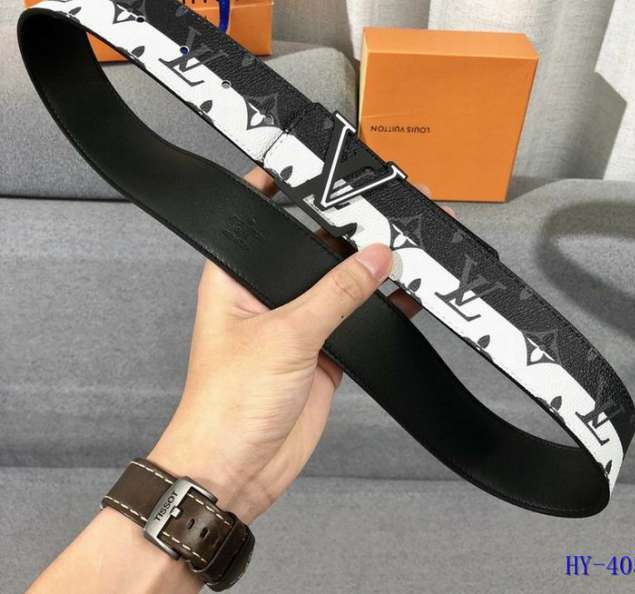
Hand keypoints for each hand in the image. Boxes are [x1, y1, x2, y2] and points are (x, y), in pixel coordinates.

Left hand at [149, 168, 451, 522]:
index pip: (263, 217)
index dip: (288, 189)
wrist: (237, 468)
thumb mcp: (285, 336)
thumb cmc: (226, 404)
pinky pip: (358, 317)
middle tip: (383, 208)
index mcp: (237, 276)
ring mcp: (298, 321)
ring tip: (405, 243)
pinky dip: (383, 306)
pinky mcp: (323, 350)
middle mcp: (267, 293)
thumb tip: (373, 259)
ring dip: (371, 268)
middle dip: (348, 229)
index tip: (319, 167)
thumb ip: (335, 294)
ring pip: (340, 283)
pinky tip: (407, 293)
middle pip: (313, 248)